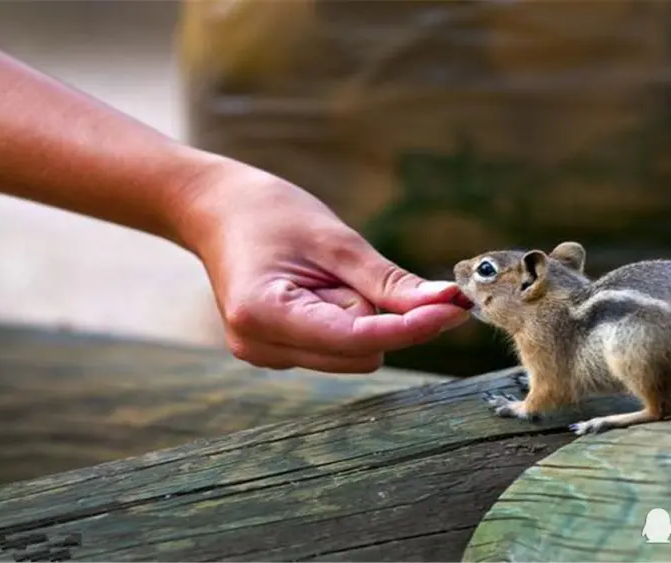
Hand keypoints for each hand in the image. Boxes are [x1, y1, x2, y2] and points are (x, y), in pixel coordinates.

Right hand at [179, 161, 470, 372]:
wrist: (214, 209)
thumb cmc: (269, 213)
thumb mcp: (335, 240)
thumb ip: (390, 281)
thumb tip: (447, 303)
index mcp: (264, 314)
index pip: (358, 339)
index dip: (411, 327)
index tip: (455, 309)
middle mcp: (261, 346)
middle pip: (361, 353)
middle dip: (378, 316)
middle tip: (352, 269)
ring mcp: (265, 354)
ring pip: (353, 354)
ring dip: (359, 318)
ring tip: (323, 276)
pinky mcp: (276, 353)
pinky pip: (337, 348)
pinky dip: (344, 321)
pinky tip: (316, 290)